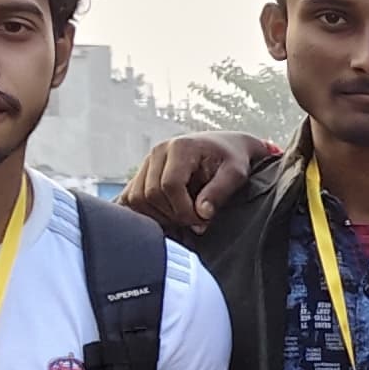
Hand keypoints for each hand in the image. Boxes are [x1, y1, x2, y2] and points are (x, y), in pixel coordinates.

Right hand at [121, 132, 275, 236]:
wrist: (226, 147)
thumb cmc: (233, 159)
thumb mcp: (236, 173)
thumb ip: (219, 192)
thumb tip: (202, 213)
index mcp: (180, 147)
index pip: (170, 185)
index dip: (184, 210)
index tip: (202, 220)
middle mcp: (158, 151)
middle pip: (150, 194)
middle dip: (173, 215)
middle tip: (197, 222)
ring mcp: (147, 162)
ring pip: (137, 198)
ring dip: (159, 216)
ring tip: (185, 218)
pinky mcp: (143, 173)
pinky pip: (132, 197)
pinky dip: (148, 212)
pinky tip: (170, 216)